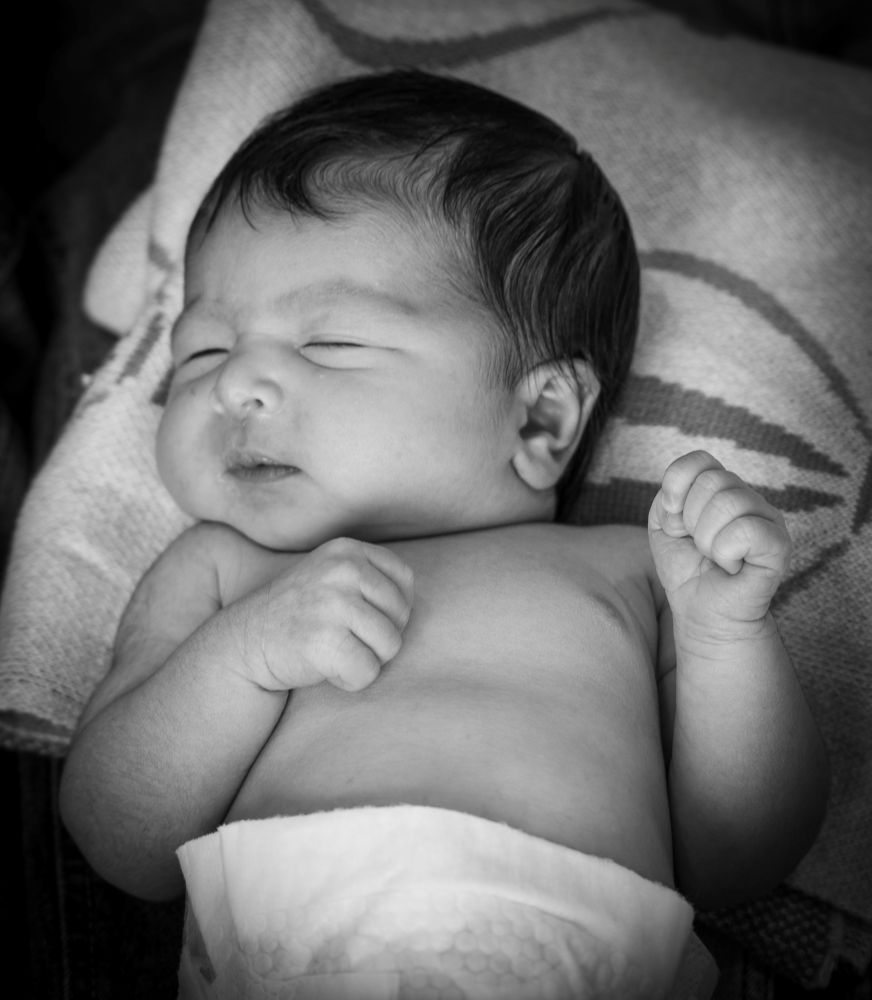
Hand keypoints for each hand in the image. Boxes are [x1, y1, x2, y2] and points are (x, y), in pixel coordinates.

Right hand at [234, 537, 413, 692]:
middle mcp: (342, 569)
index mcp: (347, 550)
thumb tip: (415, 601)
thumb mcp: (332, 577)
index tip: (360, 617)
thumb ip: (371, 578)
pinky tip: (324, 667)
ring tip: (332, 650)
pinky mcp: (324, 640)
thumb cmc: (300, 616)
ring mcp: (332, 603)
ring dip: (365, 659)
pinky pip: (367, 672)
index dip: (391, 609)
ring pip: (390, 646)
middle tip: (340, 636)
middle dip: (378, 637)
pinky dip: (350, 680)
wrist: (244, 644)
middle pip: (402, 616)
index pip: (405, 581)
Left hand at [648, 451, 790, 632]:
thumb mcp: (663, 526)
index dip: (676, 485)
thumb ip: (667, 497)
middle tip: (699, 546)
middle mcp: (747, 496)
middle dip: (690, 520)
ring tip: (714, 557)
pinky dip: (726, 553)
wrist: (703, 612)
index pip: (700, 460)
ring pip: (728, 503)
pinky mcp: (779, 543)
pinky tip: (731, 566)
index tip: (674, 518)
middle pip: (711, 481)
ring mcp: (767, 517)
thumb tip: (681, 496)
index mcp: (720, 488)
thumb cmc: (687, 568)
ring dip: (707, 539)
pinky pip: (747, 529)